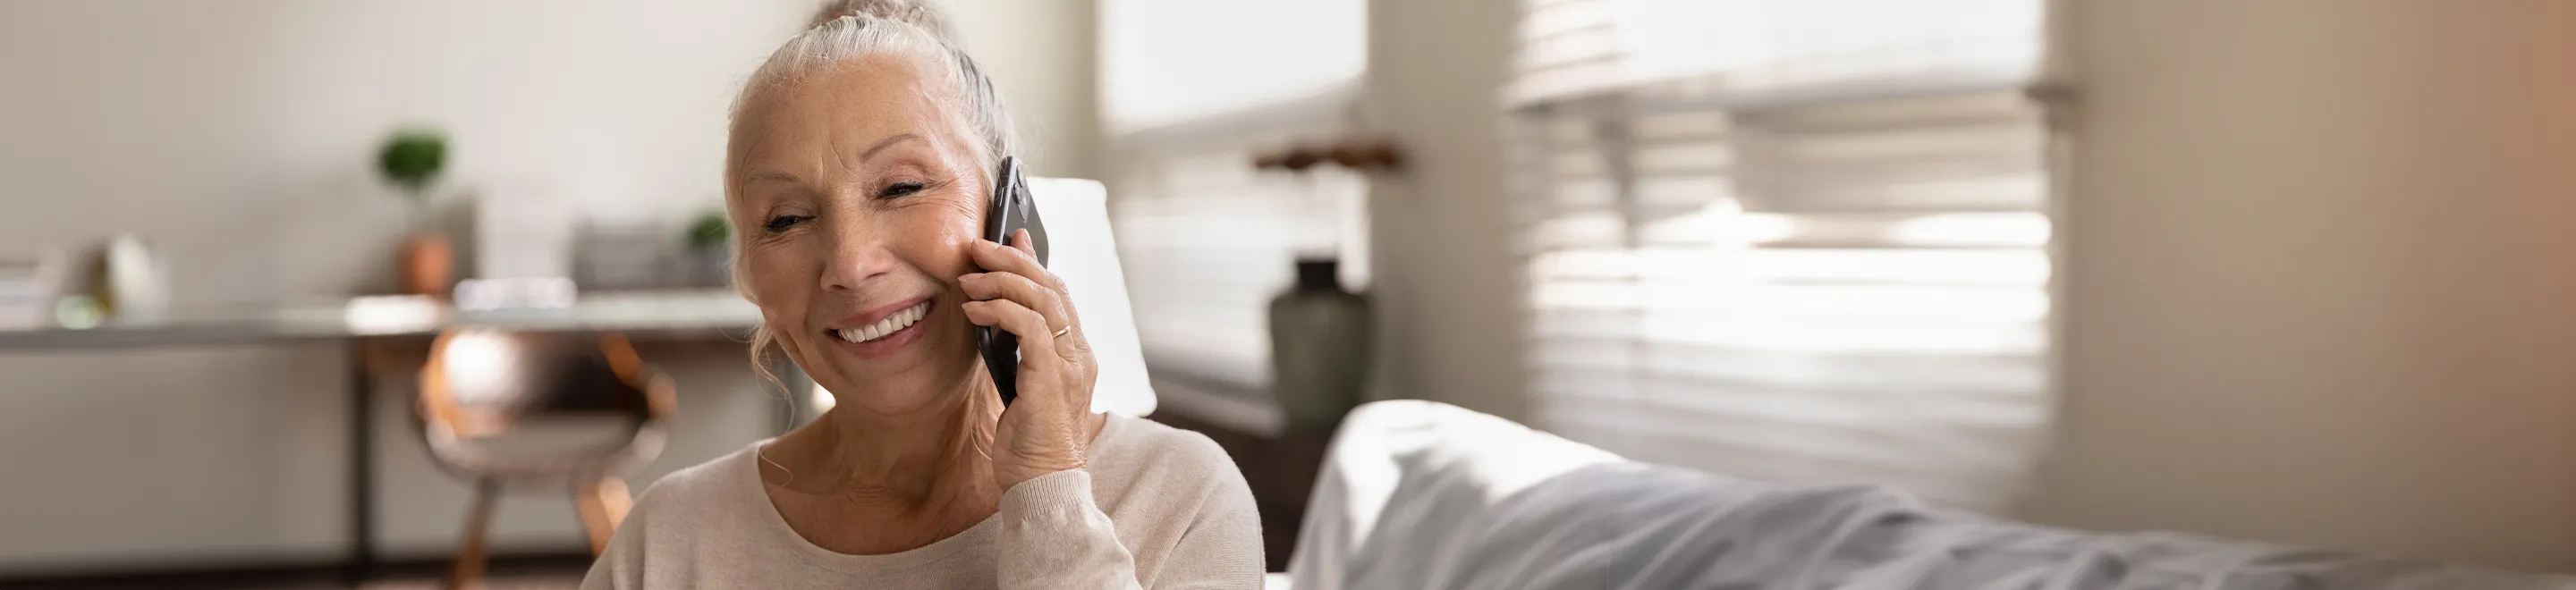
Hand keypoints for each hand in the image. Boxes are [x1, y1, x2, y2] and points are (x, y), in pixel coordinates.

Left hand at [960, 229, 1099, 490]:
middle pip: (1052, 286)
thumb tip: (995, 320)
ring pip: (1043, 298)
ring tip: (969, 277)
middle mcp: (1080, 354)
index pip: (1059, 294)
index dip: (1034, 262)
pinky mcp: (1052, 378)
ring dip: (1001, 280)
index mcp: (1076, 355)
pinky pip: (1029, 326)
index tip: (1010, 237)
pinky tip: (974, 310)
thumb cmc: (1029, 445)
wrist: (1043, 486)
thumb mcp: (1021, 388)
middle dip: (1013, 259)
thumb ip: (1017, 354)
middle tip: (977, 246)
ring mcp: (1070, 365)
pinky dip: (1000, 309)